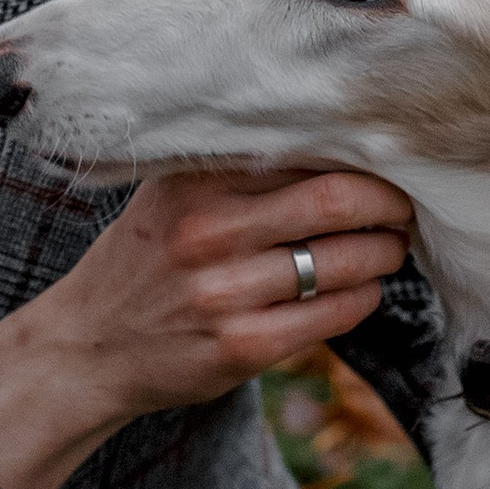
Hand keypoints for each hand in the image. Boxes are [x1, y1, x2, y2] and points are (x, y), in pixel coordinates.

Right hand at [0, 164, 412, 488]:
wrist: (87, 346)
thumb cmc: (144, 259)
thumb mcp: (170, 195)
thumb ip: (234, 165)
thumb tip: (336, 141)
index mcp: (194, 183)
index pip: (304, 150)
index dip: (360, 156)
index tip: (384, 162)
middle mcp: (207, 232)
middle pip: (337, 200)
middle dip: (389, 205)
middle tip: (402, 209)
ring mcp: (224, 293)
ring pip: (346, 262)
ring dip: (385, 254)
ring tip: (388, 249)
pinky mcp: (242, 347)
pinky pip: (334, 314)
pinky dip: (363, 298)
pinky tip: (359, 291)